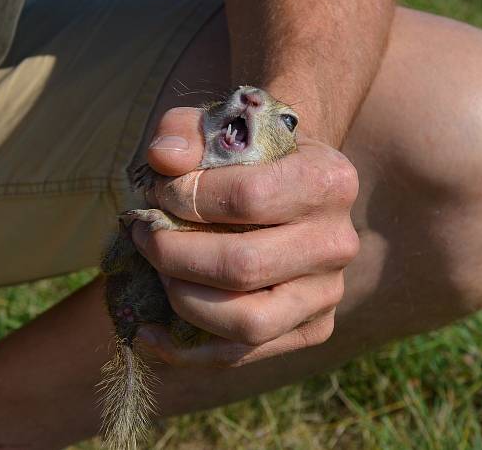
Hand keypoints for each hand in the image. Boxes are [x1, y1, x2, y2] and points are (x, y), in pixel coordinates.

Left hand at [131, 106, 358, 366]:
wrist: (286, 187)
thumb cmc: (245, 156)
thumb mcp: (217, 126)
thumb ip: (185, 131)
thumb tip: (162, 159)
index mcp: (329, 180)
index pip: (248, 198)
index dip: (187, 198)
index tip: (159, 192)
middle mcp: (338, 243)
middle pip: (243, 266)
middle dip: (174, 252)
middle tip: (144, 234)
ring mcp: (329, 293)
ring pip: (247, 322)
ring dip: (183, 298)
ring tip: (157, 269)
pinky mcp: (310, 329)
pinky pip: (242, 355)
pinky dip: (187, 351)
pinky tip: (150, 333)